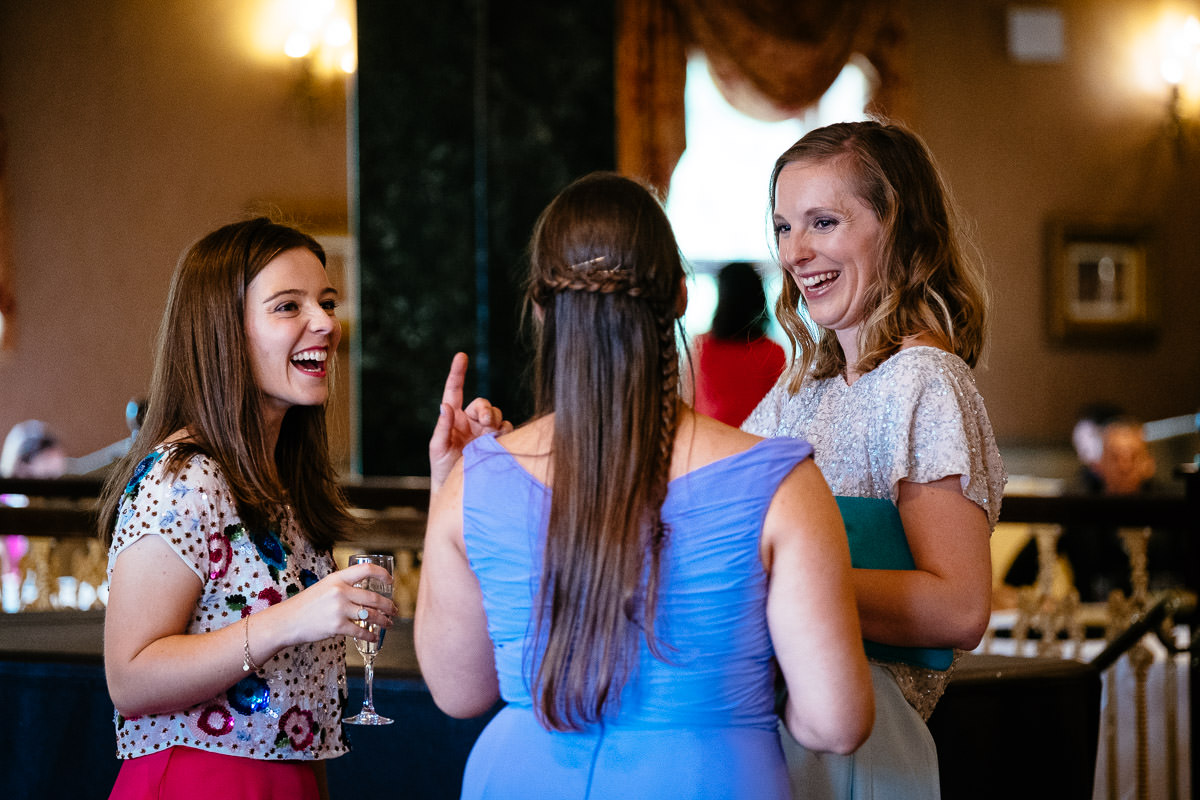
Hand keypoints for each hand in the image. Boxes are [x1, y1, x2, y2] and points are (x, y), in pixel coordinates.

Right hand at [275, 562, 396, 646]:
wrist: (287, 621)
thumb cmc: (306, 604)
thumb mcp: (325, 587)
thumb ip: (343, 586)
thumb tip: (364, 591)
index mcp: (338, 578)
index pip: (366, 569)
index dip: (382, 574)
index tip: (390, 581)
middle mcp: (340, 591)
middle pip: (374, 597)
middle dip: (389, 605)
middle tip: (394, 610)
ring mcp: (339, 609)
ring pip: (371, 615)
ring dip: (384, 621)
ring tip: (389, 623)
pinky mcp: (337, 626)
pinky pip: (361, 631)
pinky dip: (370, 635)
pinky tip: (374, 637)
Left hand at [429, 352, 511, 490]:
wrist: (458, 492)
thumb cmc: (442, 469)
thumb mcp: (437, 448)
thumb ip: (442, 427)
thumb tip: (445, 406)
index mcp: (453, 418)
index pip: (455, 390)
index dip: (458, 373)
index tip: (461, 356)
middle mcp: (471, 422)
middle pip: (482, 404)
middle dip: (485, 409)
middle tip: (485, 421)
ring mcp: (486, 432)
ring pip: (497, 415)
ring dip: (495, 420)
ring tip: (490, 434)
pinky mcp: (498, 443)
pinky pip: (507, 430)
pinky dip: (505, 432)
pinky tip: (499, 441)